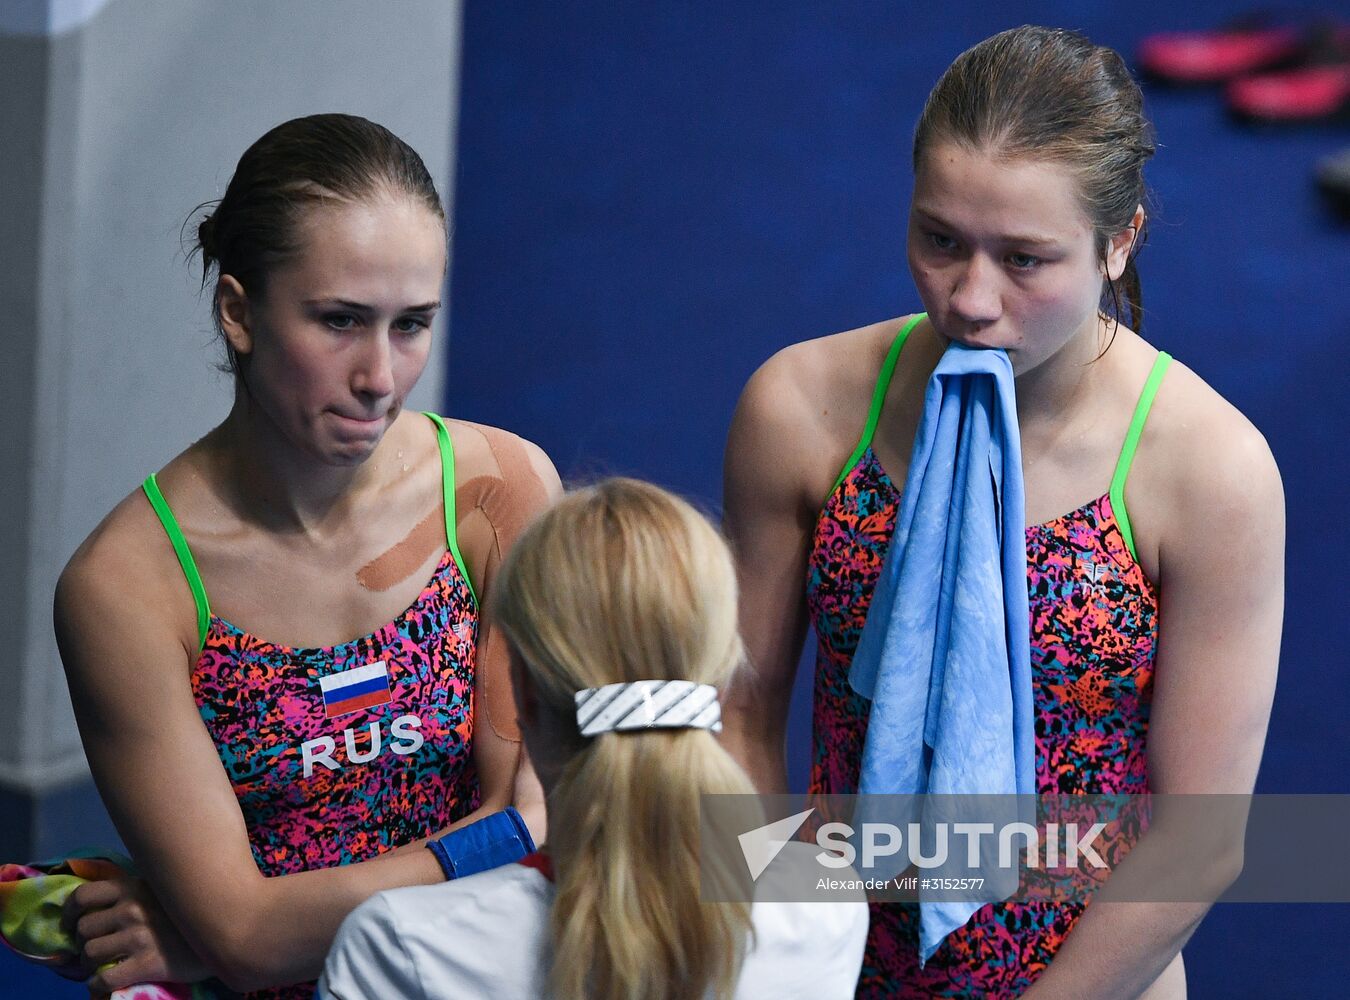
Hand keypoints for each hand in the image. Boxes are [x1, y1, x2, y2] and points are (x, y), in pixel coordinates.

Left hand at [62, 875, 211, 994]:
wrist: (227, 931)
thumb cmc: (192, 912)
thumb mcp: (163, 891)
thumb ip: (135, 894)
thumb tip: (101, 909)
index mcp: (134, 887)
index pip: (83, 895)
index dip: (70, 912)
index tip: (72, 923)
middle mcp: (132, 909)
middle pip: (83, 928)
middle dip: (84, 942)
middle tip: (95, 949)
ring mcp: (139, 936)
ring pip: (90, 954)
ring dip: (90, 965)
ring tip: (102, 966)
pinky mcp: (147, 963)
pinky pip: (103, 979)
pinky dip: (97, 985)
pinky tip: (105, 984)